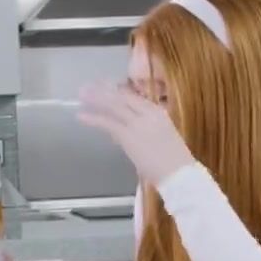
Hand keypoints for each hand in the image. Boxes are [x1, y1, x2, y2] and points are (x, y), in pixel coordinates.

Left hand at [77, 80, 194, 187]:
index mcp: (159, 112)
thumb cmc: (174, 161)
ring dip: (96, 99)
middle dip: (103, 91)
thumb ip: (142, 130)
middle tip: (88, 86)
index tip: (105, 86)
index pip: (134, 97)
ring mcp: (138, 123)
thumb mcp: (161, 137)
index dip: (117, 91)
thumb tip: (119, 132)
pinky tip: (82, 116)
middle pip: (122, 97)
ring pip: (114, 106)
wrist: (179, 174)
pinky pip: (108, 123)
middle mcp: (148, 113)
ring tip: (81, 95)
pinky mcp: (128, 135)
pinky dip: (94, 119)